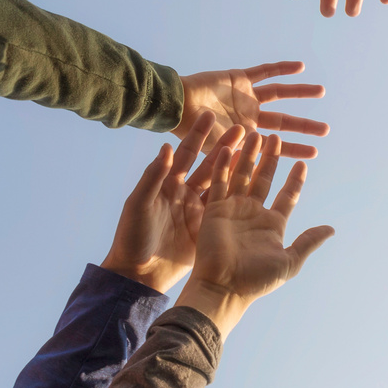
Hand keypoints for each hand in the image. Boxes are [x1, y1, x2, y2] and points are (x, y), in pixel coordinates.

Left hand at [101, 114, 238, 292]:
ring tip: (255, 151)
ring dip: (237, 167)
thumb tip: (167, 147)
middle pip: (208, 164)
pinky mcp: (206, 227)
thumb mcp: (139, 204)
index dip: (197, 135)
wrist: (139, 273)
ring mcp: (196, 209)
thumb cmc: (132, 237)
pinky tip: (255, 181)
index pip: (185, 153)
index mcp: (166, 183)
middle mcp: (183, 192)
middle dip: (225, 145)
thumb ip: (152, 177)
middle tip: (244, 127)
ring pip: (221, 183)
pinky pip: (225, 207)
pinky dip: (239, 194)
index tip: (211, 115)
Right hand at [175, 61, 328, 157]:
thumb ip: (237, 162)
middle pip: (283, 122)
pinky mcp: (239, 79)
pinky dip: (282, 69)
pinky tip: (301, 66)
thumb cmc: (191, 133)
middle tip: (326, 129)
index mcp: (244, 137)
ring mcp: (244, 97)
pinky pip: (265, 72)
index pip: (276, 146)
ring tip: (321, 91)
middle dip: (304, 126)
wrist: (175, 105)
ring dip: (299, 93)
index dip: (294, 150)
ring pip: (279, 94)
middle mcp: (248, 117)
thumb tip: (258, 177)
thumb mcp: (217, 154)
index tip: (315, 154)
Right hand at [177, 133, 334, 334]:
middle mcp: (253, 213)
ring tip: (255, 134)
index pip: (287, 196)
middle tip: (275, 137)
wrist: (224, 286)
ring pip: (243, 175)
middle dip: (270, 158)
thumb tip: (331, 229)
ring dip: (248, 155)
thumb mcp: (289, 261)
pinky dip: (222, 165)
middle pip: (264, 178)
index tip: (303, 163)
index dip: (295, 180)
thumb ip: (308, 242)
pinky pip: (219, 182)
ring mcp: (233, 209)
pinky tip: (227, 147)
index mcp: (273, 224)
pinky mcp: (214, 209)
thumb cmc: (257, 279)